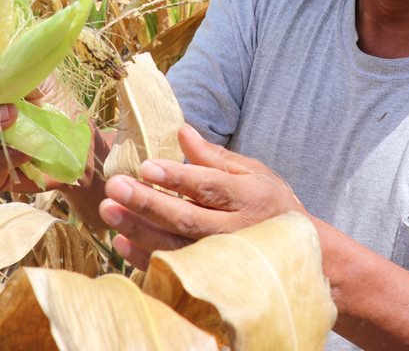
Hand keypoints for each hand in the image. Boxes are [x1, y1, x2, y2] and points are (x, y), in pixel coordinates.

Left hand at [98, 124, 303, 268]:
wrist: (298, 254)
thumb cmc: (271, 205)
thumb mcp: (253, 172)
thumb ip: (214, 156)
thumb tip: (181, 131)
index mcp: (248, 198)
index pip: (209, 186)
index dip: (178, 178)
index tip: (147, 167)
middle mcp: (234, 230)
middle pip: (186, 218)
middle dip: (148, 203)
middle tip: (115, 186)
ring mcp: (220, 259)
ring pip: (175, 246)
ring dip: (139, 230)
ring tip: (109, 211)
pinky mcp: (208, 278)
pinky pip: (172, 270)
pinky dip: (144, 258)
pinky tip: (120, 241)